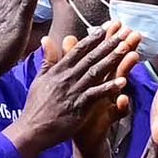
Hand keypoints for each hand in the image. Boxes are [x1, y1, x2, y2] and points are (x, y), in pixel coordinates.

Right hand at [4, 21, 138, 157]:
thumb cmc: (36, 107)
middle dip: (109, 43)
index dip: (94, 37)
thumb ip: (47, 60)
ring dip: (112, 59)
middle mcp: (66, 77)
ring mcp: (73, 91)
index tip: (107, 27)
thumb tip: (45, 39)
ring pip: (96, 71)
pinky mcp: (78, 106)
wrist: (31, 130)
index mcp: (58, 70)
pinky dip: (109, 88)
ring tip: (126, 48)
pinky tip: (123, 82)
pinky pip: (96, 94)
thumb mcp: (39, 79)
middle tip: (124, 31)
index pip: (79, 50)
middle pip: (91, 57)